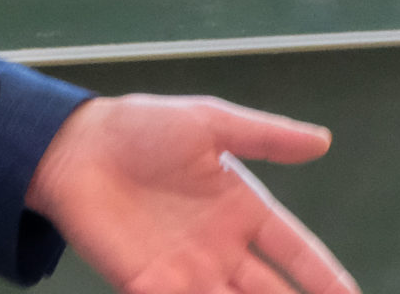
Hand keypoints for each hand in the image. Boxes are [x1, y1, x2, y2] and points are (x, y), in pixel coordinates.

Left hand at [26, 94, 360, 293]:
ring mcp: (189, 272)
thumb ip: (264, 135)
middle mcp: (222, 249)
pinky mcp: (150, 286)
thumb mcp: (207, 123)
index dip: (326, 277)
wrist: (73, 146)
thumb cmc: (141, 128)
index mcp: (242, 210)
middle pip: (275, 292)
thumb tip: (324, 139)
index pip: (298, 252)